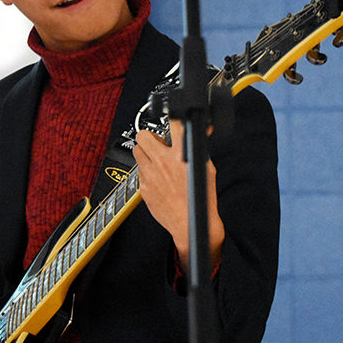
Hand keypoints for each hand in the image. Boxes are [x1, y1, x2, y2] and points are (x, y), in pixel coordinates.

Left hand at [133, 119, 223, 268]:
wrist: (189, 223)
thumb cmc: (199, 199)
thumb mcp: (206, 168)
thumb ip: (196, 149)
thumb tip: (194, 134)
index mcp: (181, 155)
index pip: (174, 124)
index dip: (174, 119)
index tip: (173, 120)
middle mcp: (163, 162)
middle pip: (143, 135)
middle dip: (150, 137)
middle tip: (157, 144)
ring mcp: (150, 174)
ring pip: (137, 151)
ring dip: (145, 153)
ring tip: (156, 161)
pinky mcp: (143, 186)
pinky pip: (139, 171)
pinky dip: (146, 172)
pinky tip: (157, 179)